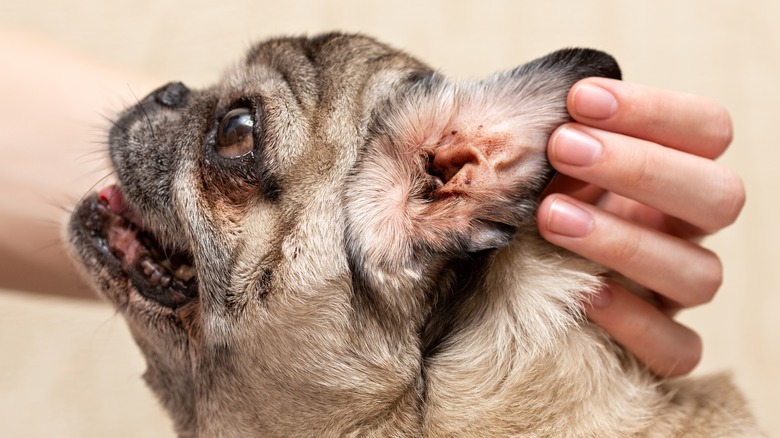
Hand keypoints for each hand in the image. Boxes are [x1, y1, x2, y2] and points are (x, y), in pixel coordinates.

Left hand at [537, 78, 744, 376]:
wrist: (507, 289)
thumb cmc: (528, 206)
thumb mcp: (541, 167)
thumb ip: (554, 140)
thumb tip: (545, 105)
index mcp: (674, 175)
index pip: (708, 130)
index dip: (654, 110)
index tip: (579, 98)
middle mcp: (687, 231)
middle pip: (719, 197)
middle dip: (641, 167)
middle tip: (562, 148)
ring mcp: (677, 292)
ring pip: (700, 274)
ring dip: (626, 241)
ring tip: (550, 216)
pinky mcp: (662, 348)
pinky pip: (678, 350)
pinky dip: (636, 323)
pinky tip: (585, 295)